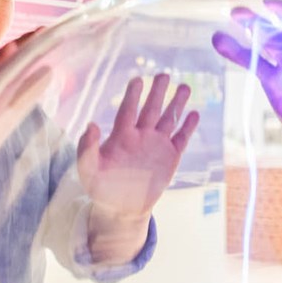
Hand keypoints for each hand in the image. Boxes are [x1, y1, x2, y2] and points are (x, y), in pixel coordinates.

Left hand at [77, 73, 198, 262]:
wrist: (122, 208)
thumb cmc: (102, 188)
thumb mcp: (89, 170)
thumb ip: (86, 148)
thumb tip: (91, 124)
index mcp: (121, 135)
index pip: (128, 110)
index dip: (132, 95)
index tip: (137, 80)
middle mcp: (141, 135)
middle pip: (151, 109)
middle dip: (158, 92)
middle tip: (164, 74)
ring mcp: (157, 145)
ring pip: (169, 119)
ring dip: (176, 104)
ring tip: (184, 86)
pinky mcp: (170, 157)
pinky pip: (181, 139)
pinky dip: (188, 127)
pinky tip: (195, 114)